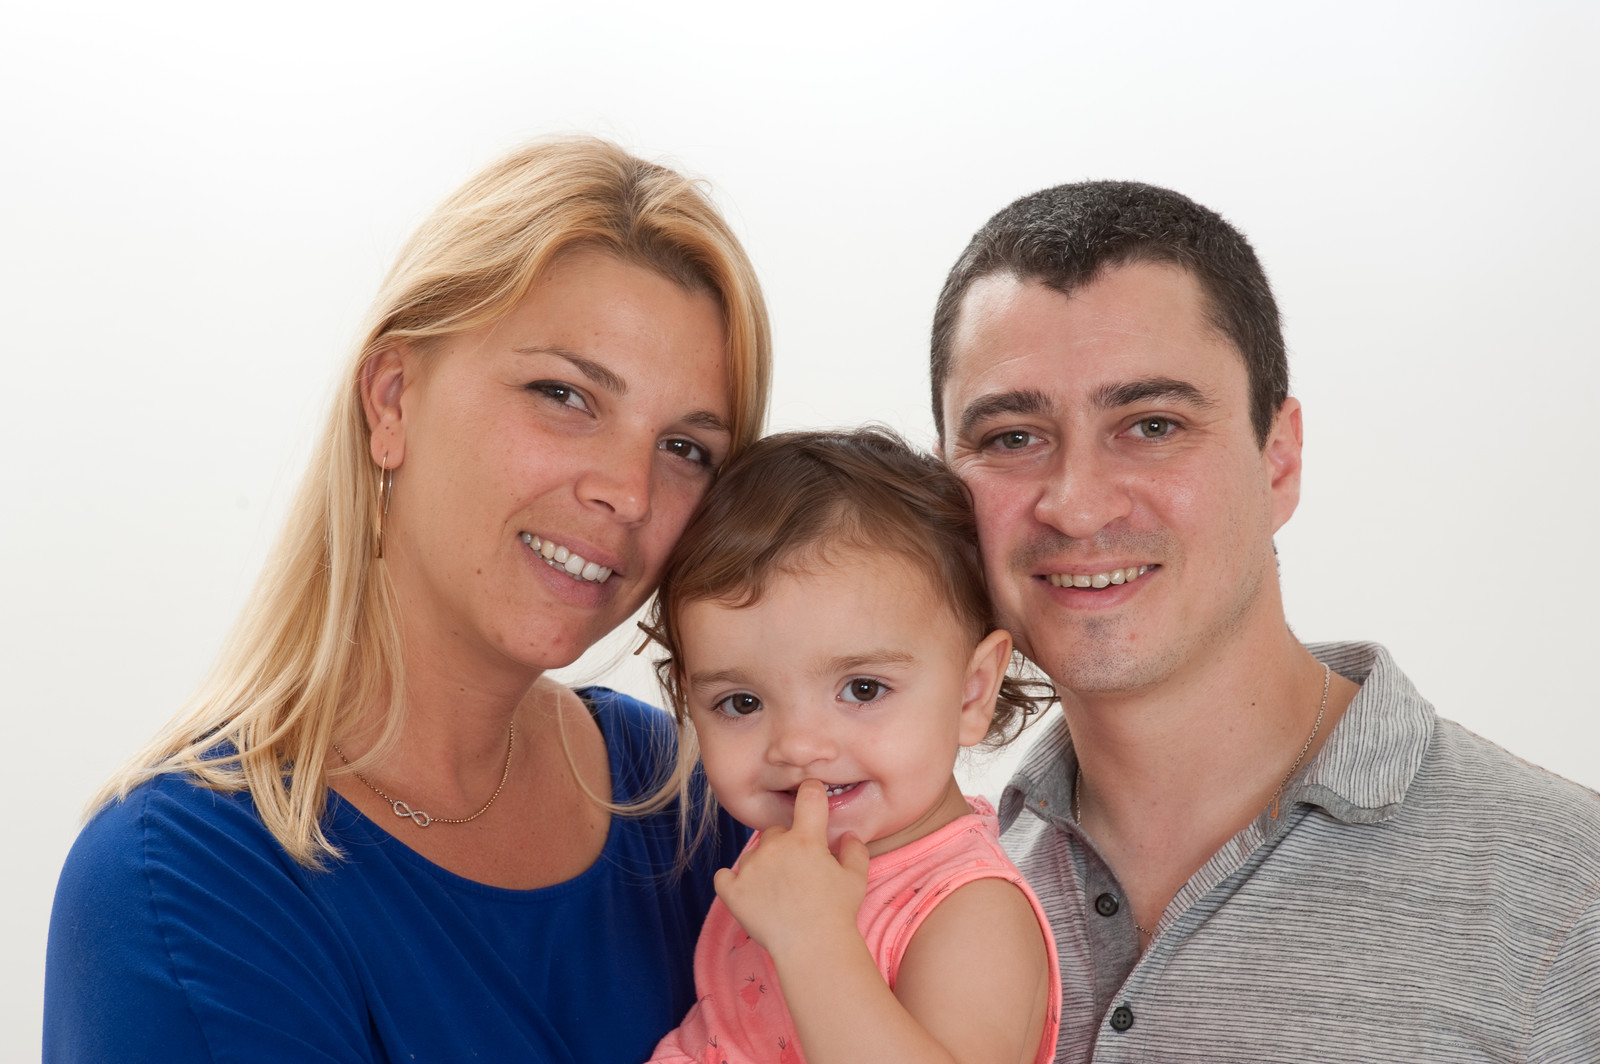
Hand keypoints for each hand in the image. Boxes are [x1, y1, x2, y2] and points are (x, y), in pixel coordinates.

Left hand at [714, 779, 870, 960]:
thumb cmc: (838, 913)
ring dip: (763, 865)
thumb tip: (847, 835)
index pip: (808, 796)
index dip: (811, 792)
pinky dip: (733, 882)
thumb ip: (854, 849)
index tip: (811, 796)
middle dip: (786, 845)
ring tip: (778, 893)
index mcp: (806, 839)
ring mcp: (750, 868)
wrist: (813, 949)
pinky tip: (748, 893)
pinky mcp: (732, 891)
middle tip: (798, 872)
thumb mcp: (856, 878)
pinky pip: (725, 877)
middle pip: (776, 831)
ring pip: (753, 854)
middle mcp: (774, 847)